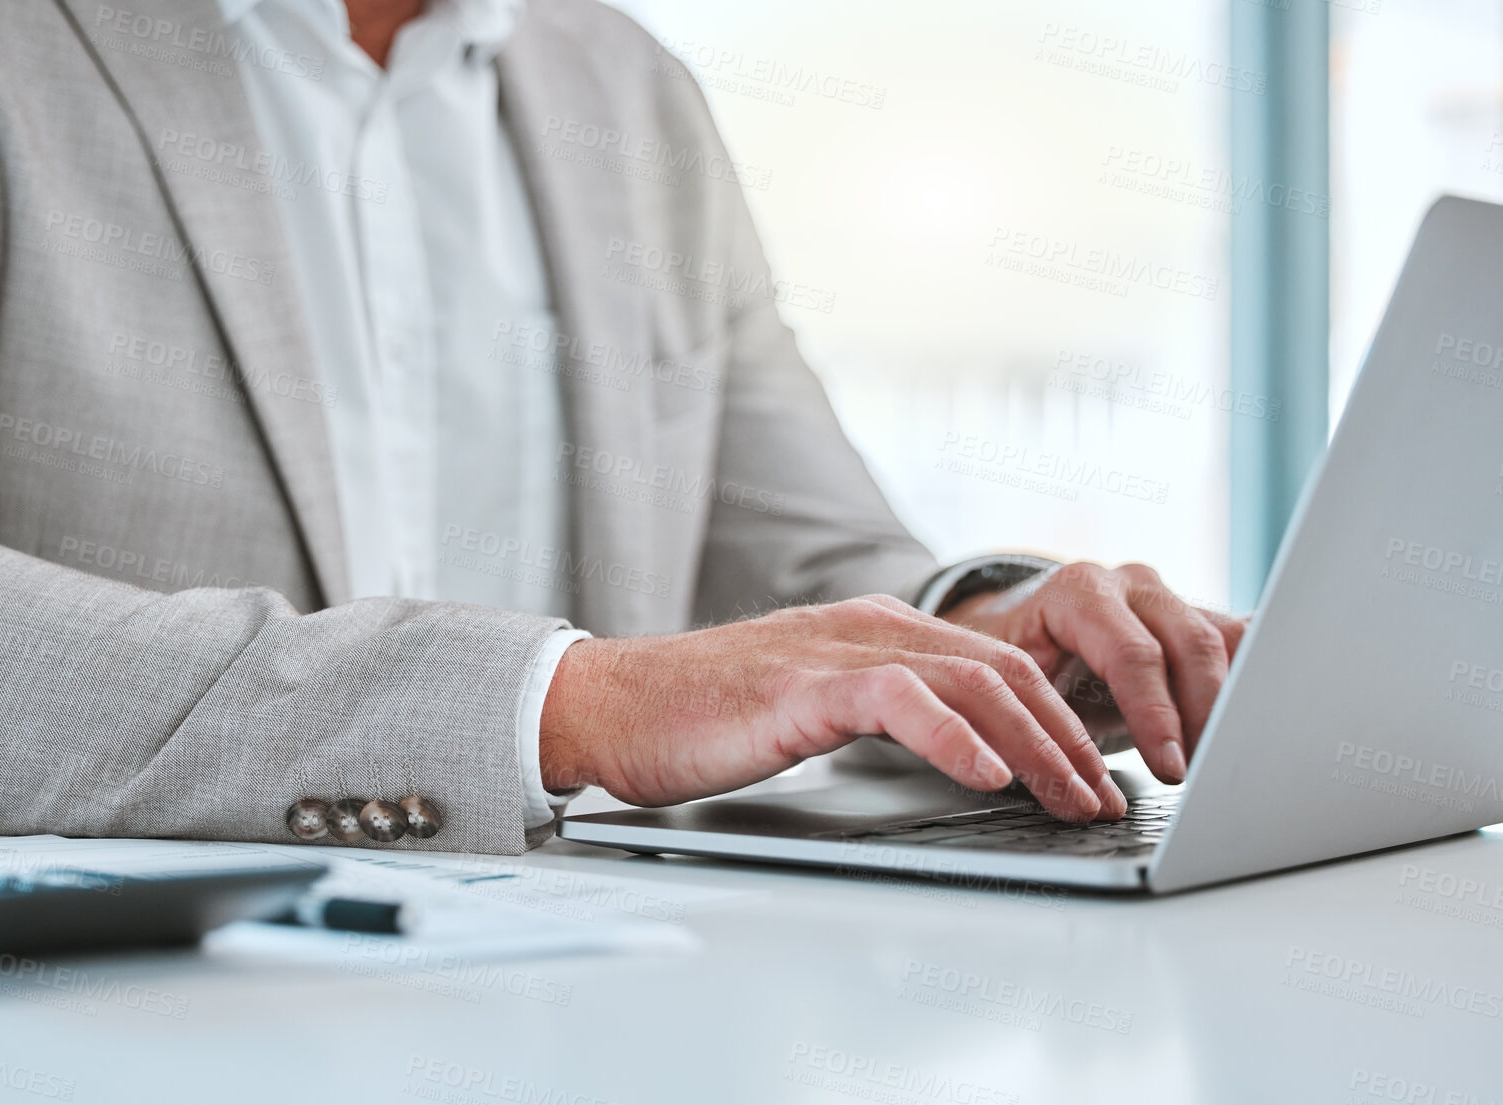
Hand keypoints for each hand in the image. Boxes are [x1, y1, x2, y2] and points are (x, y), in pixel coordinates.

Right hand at [539, 596, 1126, 822]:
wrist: (607, 706)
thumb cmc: (700, 718)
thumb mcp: (811, 707)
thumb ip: (880, 711)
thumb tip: (960, 756)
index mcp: (875, 631)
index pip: (998, 666)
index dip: (1060, 721)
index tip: (1093, 777)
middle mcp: (867, 629)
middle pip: (1003, 671)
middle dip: (1067, 739)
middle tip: (1102, 799)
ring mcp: (834, 652)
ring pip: (968, 681)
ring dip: (1033, 746)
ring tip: (1069, 799)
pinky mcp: (799, 687)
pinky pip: (897, 699)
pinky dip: (953, 737)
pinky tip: (986, 775)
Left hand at [938, 563, 1247, 784]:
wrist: (1022, 630)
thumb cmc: (1013, 663)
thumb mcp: (1008, 681)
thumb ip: (1029, 710)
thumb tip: (1047, 767)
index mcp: (1079, 592)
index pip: (1132, 653)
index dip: (1156, 715)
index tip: (1169, 769)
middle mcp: (1130, 586)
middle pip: (1191, 645)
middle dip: (1205, 716)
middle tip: (1206, 773)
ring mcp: (1169, 597)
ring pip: (1226, 641)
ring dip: (1233, 702)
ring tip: (1228, 757)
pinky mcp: (1195, 616)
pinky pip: (1238, 642)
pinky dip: (1252, 679)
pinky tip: (1259, 719)